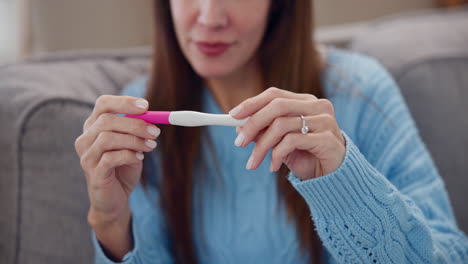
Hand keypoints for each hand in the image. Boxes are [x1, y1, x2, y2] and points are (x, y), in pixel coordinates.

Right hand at [74, 95, 160, 225]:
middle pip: (107, 120)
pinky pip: (110, 158)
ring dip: (134, 140)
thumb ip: (138, 130)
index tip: (146, 106)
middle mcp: (86, 139)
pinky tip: (139, 158)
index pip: (103, 104)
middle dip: (135, 124)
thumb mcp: (133, 144)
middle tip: (155, 131)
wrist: (115, 199)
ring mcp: (87, 156)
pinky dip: (129, 155)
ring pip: (108, 138)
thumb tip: (153, 116)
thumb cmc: (124, 167)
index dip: (124, 102)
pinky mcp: (93, 173)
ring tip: (150, 146)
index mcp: (94, 127)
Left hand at [229, 87, 344, 179]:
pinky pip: (292, 141)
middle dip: (253, 124)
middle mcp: (317, 106)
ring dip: (261, 146)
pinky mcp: (327, 138)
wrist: (333, 178)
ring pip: (281, 125)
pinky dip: (277, 155)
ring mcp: (324, 121)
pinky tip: (273, 167)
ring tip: (253, 163)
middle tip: (238, 143)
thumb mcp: (281, 143)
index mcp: (305, 102)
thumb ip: (265, 132)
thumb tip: (239, 125)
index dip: (252, 103)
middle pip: (276, 106)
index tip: (232, 116)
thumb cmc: (307, 157)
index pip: (274, 95)